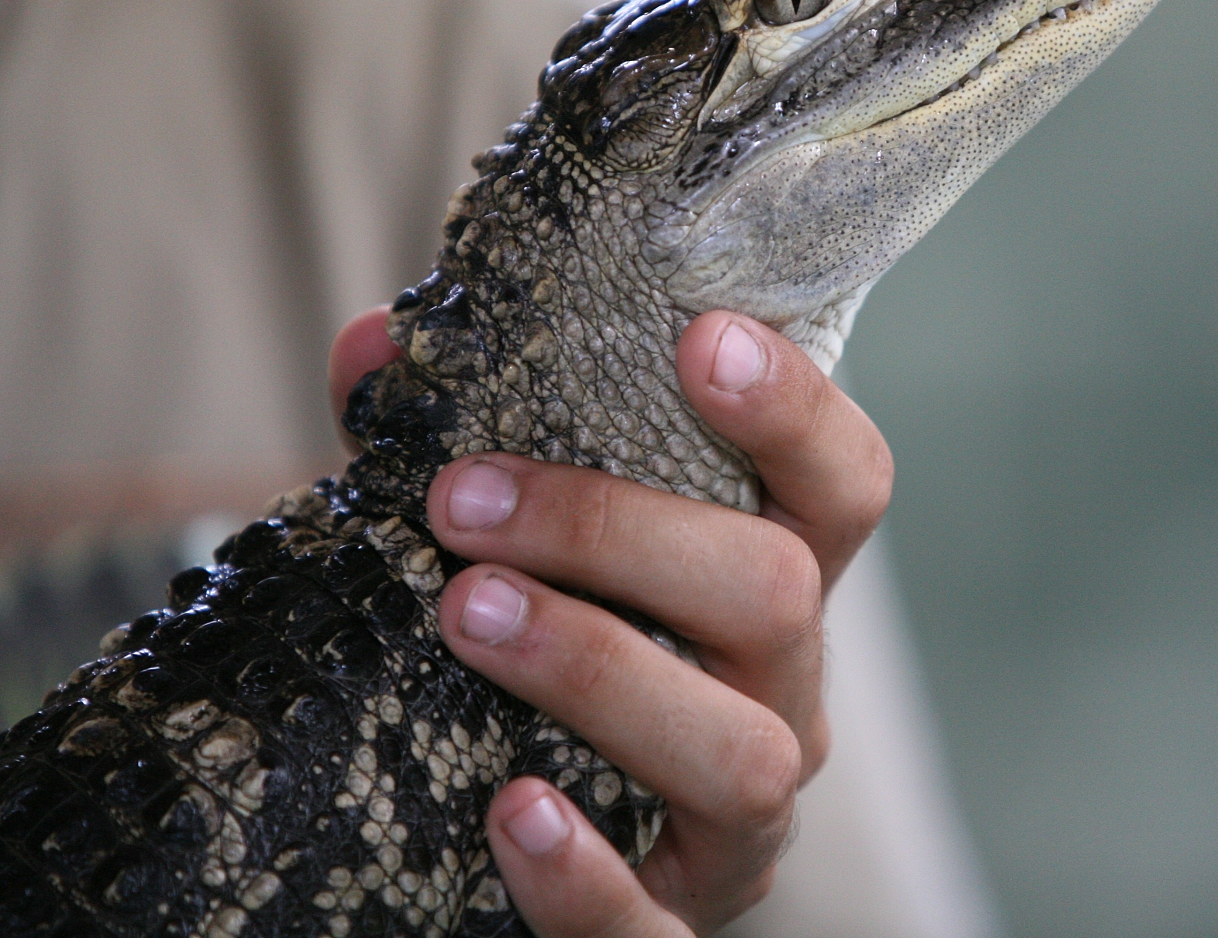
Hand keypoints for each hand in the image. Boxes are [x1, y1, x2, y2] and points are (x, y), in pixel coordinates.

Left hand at [327, 306, 892, 934]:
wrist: (498, 847)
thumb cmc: (525, 664)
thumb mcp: (500, 551)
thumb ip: (443, 449)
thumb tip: (373, 347)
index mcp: (766, 583)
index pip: (844, 484)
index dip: (795, 408)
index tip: (698, 339)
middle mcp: (784, 696)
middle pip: (780, 594)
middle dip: (618, 533)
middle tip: (465, 503)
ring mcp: (742, 826)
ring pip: (741, 753)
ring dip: (600, 670)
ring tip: (467, 616)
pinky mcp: (678, 929)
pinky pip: (656, 926)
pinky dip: (588, 874)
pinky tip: (511, 813)